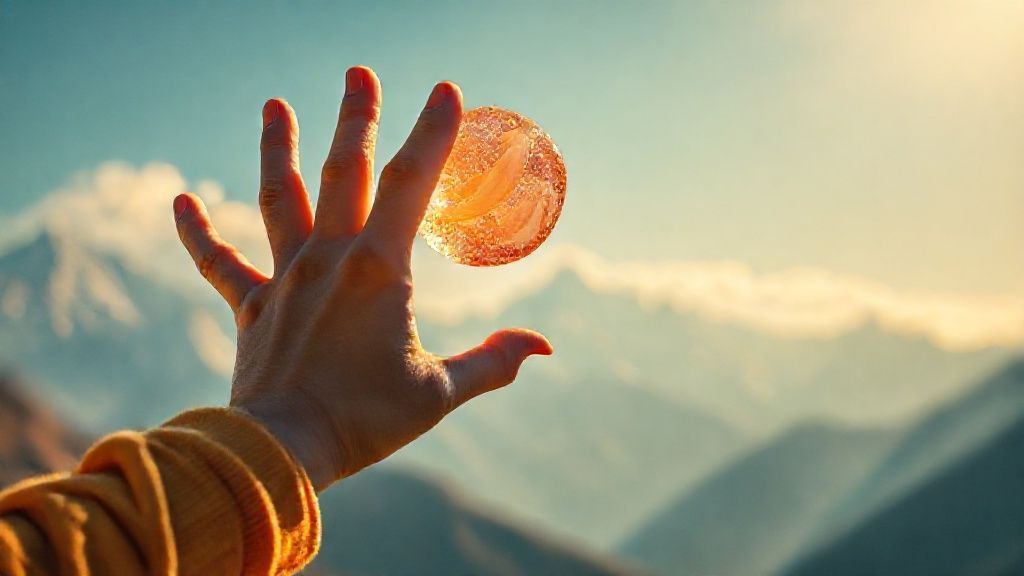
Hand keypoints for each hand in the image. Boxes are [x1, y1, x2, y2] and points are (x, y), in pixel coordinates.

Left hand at [172, 66, 551, 490]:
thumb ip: (493, 362)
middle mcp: (330, 260)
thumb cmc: (366, 421)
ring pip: (279, 199)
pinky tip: (178, 199)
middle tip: (358, 72)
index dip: (433, 133)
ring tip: (273, 105)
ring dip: (278, 149)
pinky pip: (219, 263)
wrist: (284, 452)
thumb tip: (544, 348)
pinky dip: (198, 232)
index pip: (413, 184)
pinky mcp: (252, 308)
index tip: (446, 92)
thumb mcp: (439, 392)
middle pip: (343, 172)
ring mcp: (285, 279)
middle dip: (355, 118)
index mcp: (380, 270)